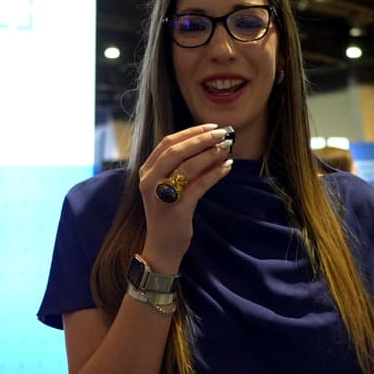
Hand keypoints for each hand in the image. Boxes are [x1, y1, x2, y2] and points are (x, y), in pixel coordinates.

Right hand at [138, 123, 233, 270]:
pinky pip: (199, 186)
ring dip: (210, 154)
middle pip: (176, 150)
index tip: (210, 126)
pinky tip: (227, 167)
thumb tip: (212, 146)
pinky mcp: (176, 208)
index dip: (190, 132)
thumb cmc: (169, 214)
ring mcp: (161, 194)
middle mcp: (149, 180)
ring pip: (187, 166)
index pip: (167, 142)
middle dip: (201, 139)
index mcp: (146, 171)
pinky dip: (214, 174)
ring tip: (226, 148)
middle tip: (222, 133)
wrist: (162, 247)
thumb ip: (185, 167)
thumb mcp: (172, 186)